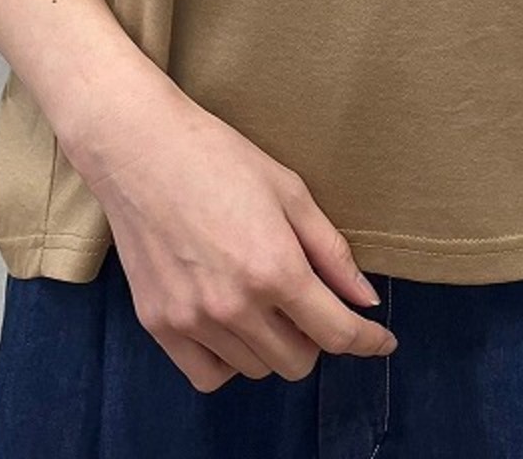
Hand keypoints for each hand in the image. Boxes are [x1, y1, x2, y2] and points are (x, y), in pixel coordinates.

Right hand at [68, 75, 397, 393]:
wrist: (140, 148)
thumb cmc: (219, 158)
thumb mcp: (290, 192)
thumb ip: (331, 252)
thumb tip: (365, 300)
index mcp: (275, 269)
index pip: (337, 334)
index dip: (368, 341)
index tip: (382, 340)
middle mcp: (235, 305)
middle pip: (298, 361)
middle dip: (317, 337)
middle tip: (310, 301)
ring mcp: (192, 319)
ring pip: (256, 369)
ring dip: (273, 345)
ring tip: (264, 299)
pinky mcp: (158, 324)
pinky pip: (208, 375)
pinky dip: (230, 360)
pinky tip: (232, 325)